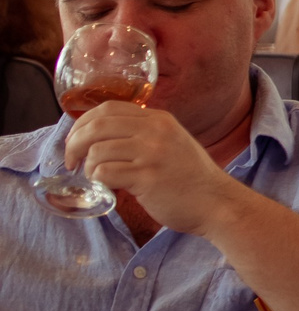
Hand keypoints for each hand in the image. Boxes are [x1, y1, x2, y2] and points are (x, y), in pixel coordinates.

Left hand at [64, 101, 246, 237]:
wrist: (216, 202)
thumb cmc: (189, 177)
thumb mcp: (171, 142)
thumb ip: (143, 134)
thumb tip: (98, 136)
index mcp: (159, 119)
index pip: (108, 108)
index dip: (82, 123)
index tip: (75, 140)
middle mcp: (156, 131)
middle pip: (97, 126)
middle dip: (74, 144)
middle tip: (70, 160)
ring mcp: (153, 154)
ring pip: (97, 151)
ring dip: (88, 167)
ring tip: (97, 177)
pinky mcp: (148, 178)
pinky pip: (105, 173)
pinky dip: (99, 180)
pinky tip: (109, 186)